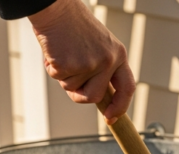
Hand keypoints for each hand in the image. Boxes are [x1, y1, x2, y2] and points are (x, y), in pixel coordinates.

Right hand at [28, 0, 134, 123]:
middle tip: (69, 78)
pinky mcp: (69, 64)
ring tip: (62, 52)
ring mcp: (90, 64)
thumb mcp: (99, 45)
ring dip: (63, 75)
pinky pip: (57, 77)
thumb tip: (100, 98)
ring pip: (72, 88)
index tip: (111, 118)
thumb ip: (103, 68)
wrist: (56, 7)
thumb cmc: (74, 26)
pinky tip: (53, 49)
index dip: (121, 106)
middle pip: (95, 97)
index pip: (127, 88)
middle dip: (79, 94)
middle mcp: (108, 61)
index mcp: (119, 55)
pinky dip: (50, 66)